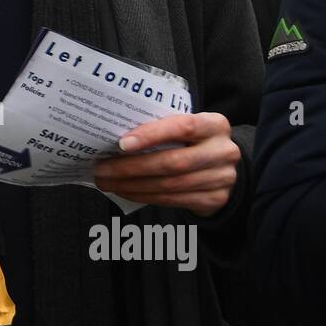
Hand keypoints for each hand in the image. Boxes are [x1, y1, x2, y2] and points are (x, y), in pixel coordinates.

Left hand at [93, 112, 239, 216]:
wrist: (223, 168)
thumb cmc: (193, 142)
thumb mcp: (187, 129)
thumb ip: (162, 129)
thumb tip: (116, 139)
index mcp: (215, 125)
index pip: (182, 126)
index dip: (151, 135)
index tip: (121, 143)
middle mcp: (223, 151)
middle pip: (172, 162)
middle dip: (131, 167)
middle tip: (102, 169)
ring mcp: (222, 178)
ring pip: (169, 185)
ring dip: (132, 185)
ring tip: (107, 182)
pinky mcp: (214, 199)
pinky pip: (172, 200)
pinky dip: (144, 196)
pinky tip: (125, 191)